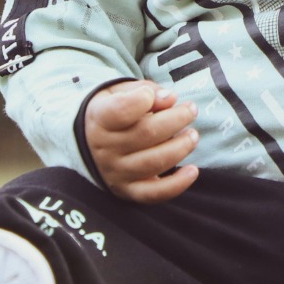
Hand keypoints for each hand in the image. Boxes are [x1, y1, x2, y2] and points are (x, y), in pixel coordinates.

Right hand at [83, 80, 199, 202]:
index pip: (119, 111)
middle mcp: (105, 148)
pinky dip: (177, 184)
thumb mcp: (121, 92)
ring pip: (153, 163)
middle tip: (191, 110)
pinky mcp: (128, 191)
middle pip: (146, 134)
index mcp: (99, 119)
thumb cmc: (113, 111)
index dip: (143, 100)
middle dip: (176, 119)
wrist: (90, 144)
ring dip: (181, 148)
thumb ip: (144, 90)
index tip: (157, 95)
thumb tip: (169, 98)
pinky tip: (193, 170)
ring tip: (193, 135)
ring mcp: (116, 172)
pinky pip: (153, 193)